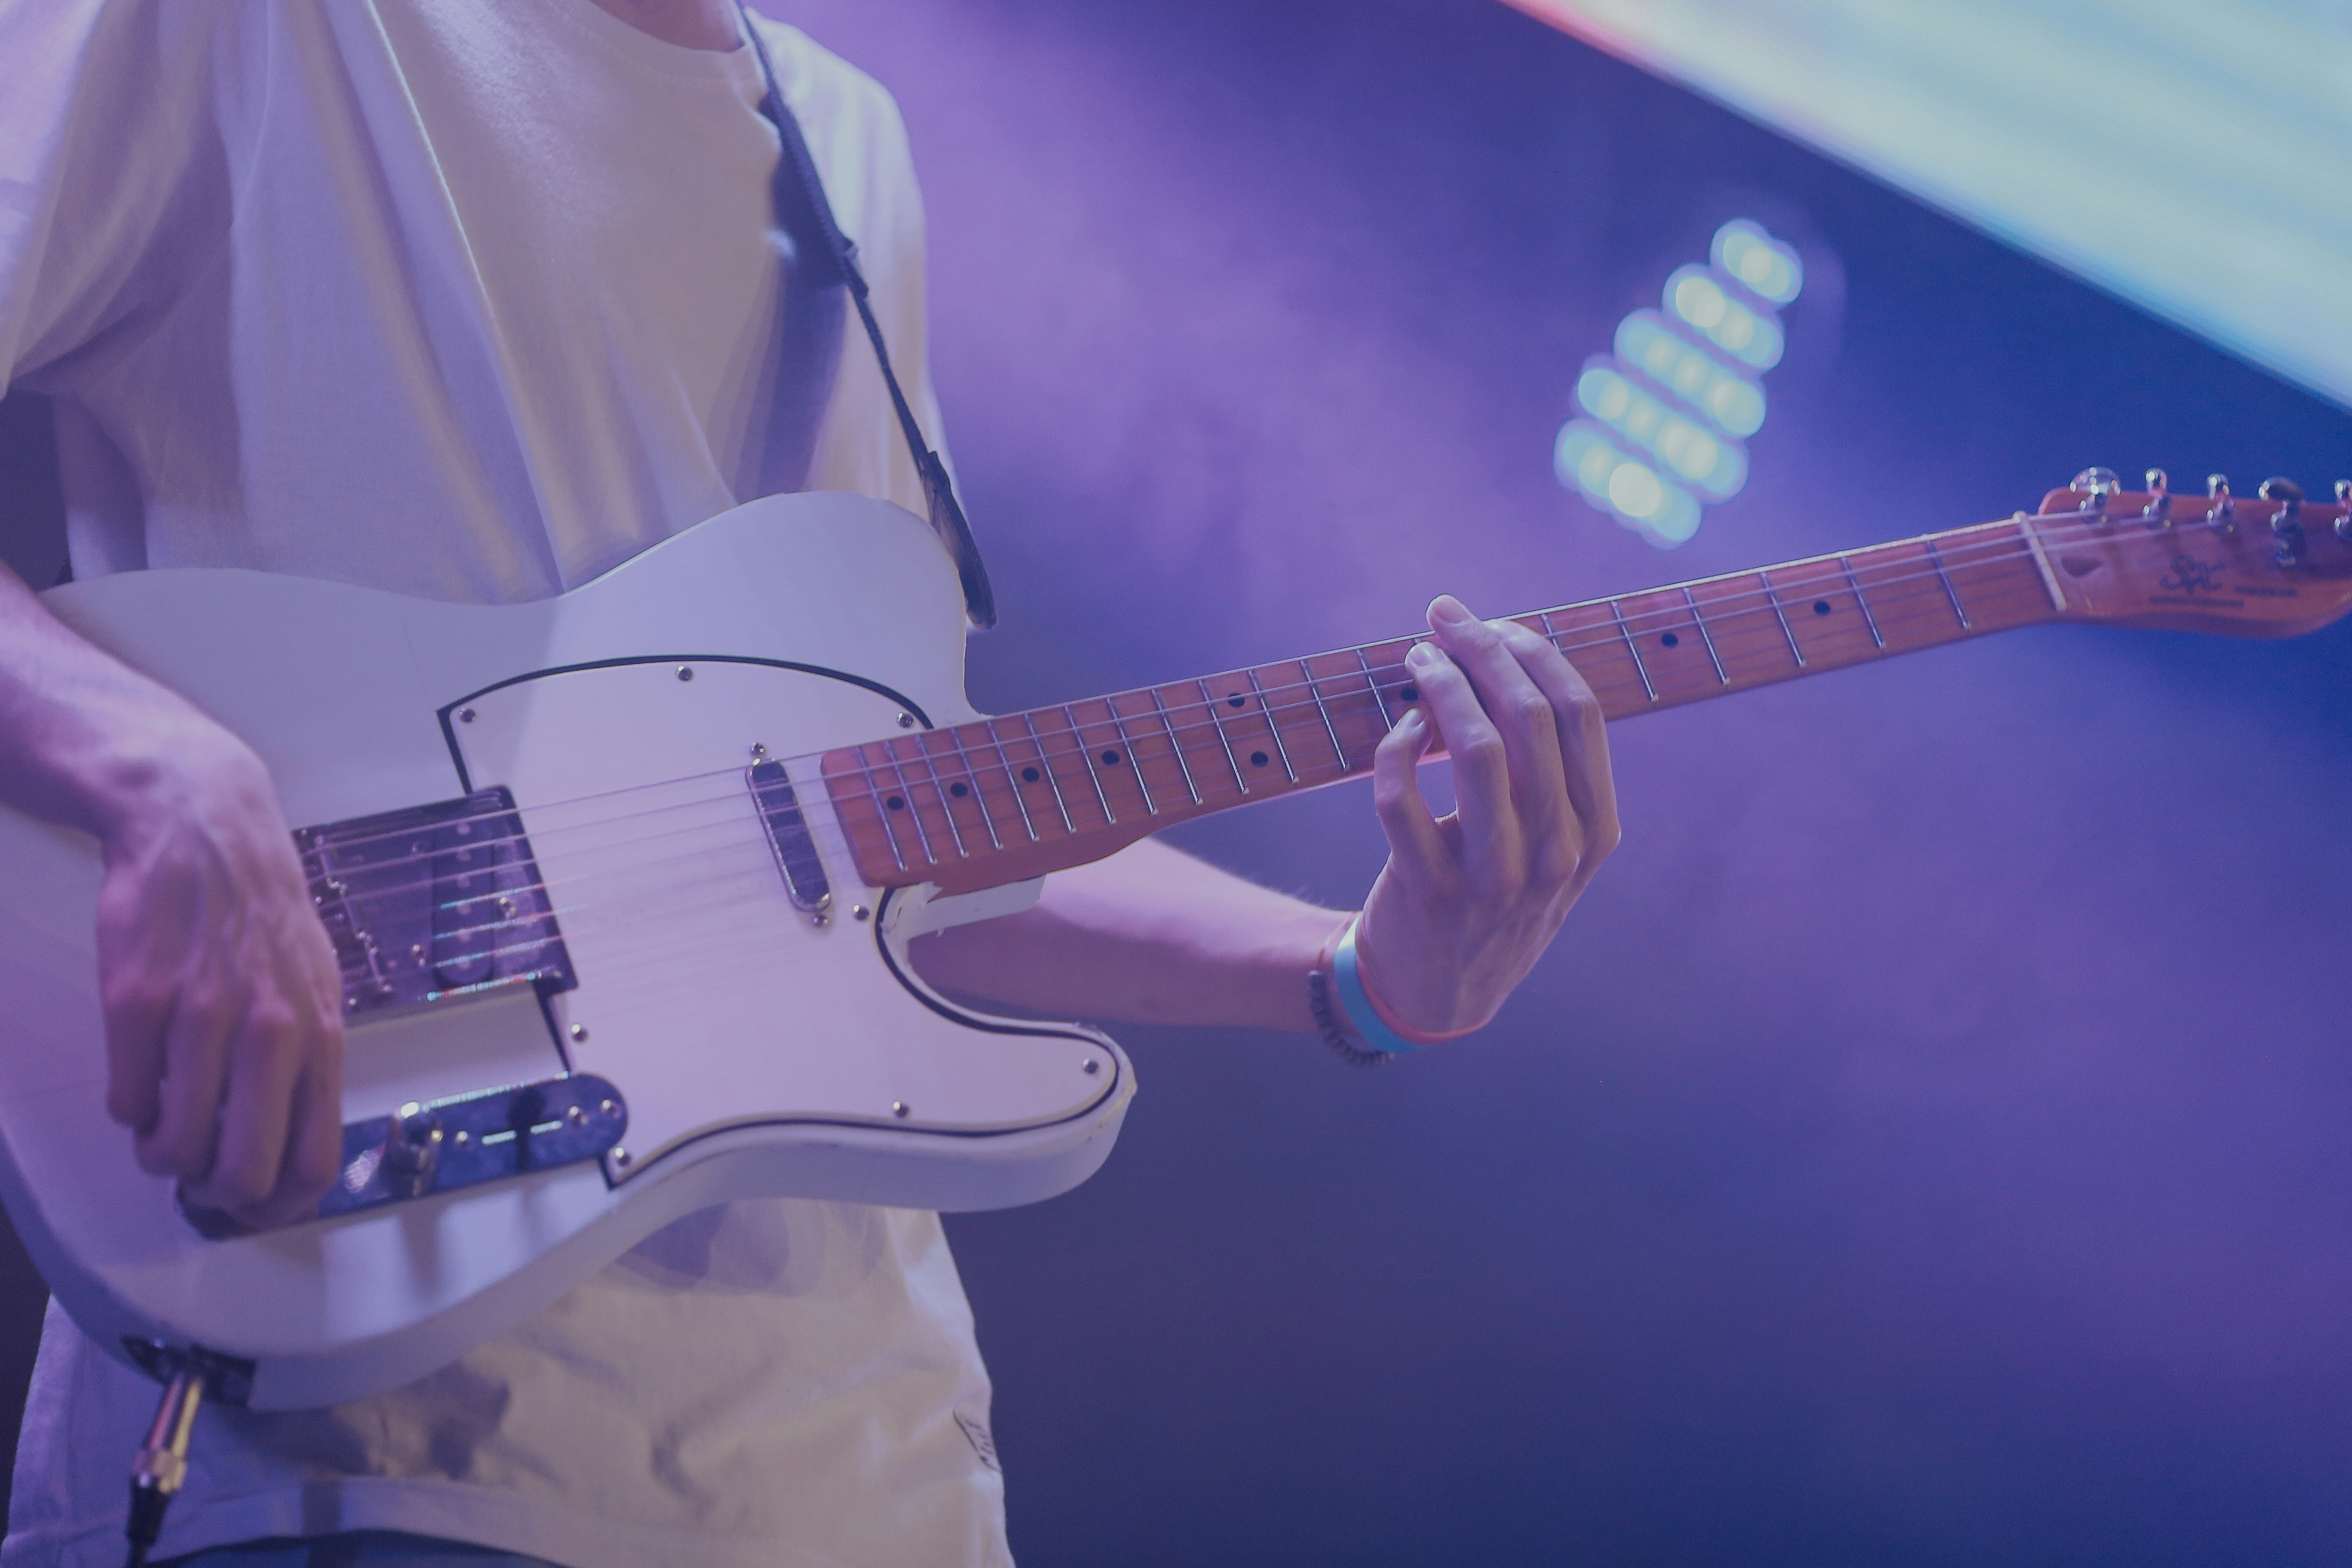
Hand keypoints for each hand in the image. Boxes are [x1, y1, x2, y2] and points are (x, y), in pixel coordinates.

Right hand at [93, 724, 344, 1228]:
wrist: (203, 831)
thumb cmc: (263, 918)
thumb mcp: (316, 987)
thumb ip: (307, 1062)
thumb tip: (291, 1142)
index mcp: (320, 1038)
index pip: (315, 1161)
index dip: (280, 1208)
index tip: (253, 1209)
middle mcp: (268, 1036)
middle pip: (243, 1172)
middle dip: (215, 1194)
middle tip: (199, 1175)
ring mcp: (199, 1021)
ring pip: (174, 1147)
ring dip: (163, 1154)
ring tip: (163, 1125)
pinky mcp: (134, 1006)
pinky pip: (126, 1102)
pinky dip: (129, 1109)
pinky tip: (139, 1080)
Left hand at [1355, 594, 1619, 1035]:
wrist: (1439, 994)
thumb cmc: (1497, 898)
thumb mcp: (1552, 849)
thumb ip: (1551, 775)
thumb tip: (1514, 659)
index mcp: (1594, 832)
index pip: (1580, 714)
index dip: (1535, 652)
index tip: (1495, 622)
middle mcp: (1553, 855)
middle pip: (1529, 719)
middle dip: (1482, 650)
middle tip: (1445, 619)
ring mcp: (1493, 878)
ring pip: (1473, 751)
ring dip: (1439, 687)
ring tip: (1417, 658)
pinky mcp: (1428, 892)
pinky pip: (1400, 800)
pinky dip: (1394, 749)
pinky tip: (1397, 729)